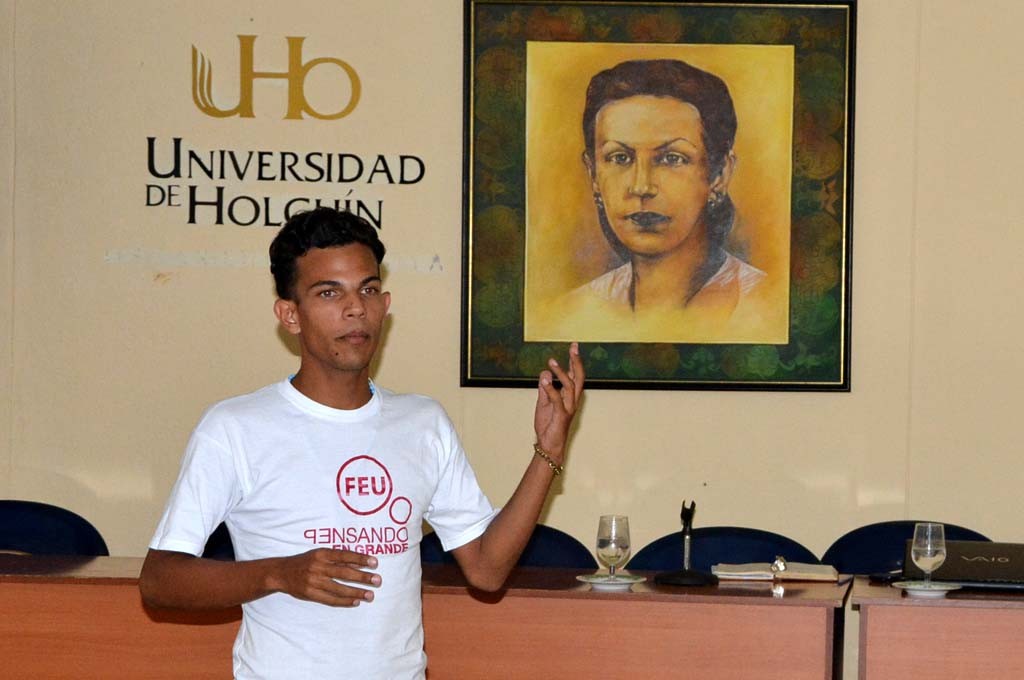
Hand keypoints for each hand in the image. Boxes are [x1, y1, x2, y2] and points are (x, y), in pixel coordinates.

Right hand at [268, 548, 380, 606]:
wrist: (281, 573)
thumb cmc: (306, 561)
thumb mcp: (320, 554)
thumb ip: (339, 558)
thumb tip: (360, 562)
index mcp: (322, 554)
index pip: (345, 556)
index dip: (360, 559)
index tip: (375, 563)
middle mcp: (318, 567)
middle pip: (344, 572)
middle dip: (362, 577)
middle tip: (377, 581)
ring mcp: (313, 581)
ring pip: (339, 588)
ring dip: (356, 592)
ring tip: (370, 595)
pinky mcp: (310, 594)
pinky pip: (330, 599)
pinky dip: (344, 601)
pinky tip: (355, 602)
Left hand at [533, 342, 584, 460]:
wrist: (548, 445)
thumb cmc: (548, 425)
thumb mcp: (543, 402)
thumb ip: (545, 388)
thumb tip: (545, 372)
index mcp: (569, 396)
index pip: (575, 375)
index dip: (574, 361)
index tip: (574, 346)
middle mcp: (572, 400)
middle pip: (578, 378)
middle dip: (576, 362)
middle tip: (573, 347)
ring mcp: (568, 408)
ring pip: (569, 386)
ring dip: (561, 373)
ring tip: (551, 362)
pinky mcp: (561, 415)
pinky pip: (557, 400)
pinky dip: (551, 389)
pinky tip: (544, 380)